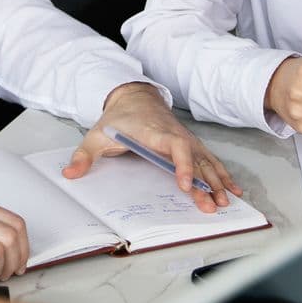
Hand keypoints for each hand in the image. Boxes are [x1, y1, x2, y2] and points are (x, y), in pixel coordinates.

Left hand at [63, 82, 242, 212]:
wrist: (134, 97)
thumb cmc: (117, 118)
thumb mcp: (96, 135)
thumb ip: (84, 155)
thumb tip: (69, 173)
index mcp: (154, 132)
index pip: (174, 146)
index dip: (182, 164)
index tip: (185, 185)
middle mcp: (174, 135)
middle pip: (195, 159)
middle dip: (205, 183)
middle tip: (211, 206)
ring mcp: (185, 139)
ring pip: (206, 161)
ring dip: (217, 181)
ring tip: (225, 202)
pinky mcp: (190, 144)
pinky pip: (209, 159)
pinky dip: (222, 174)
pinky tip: (232, 189)